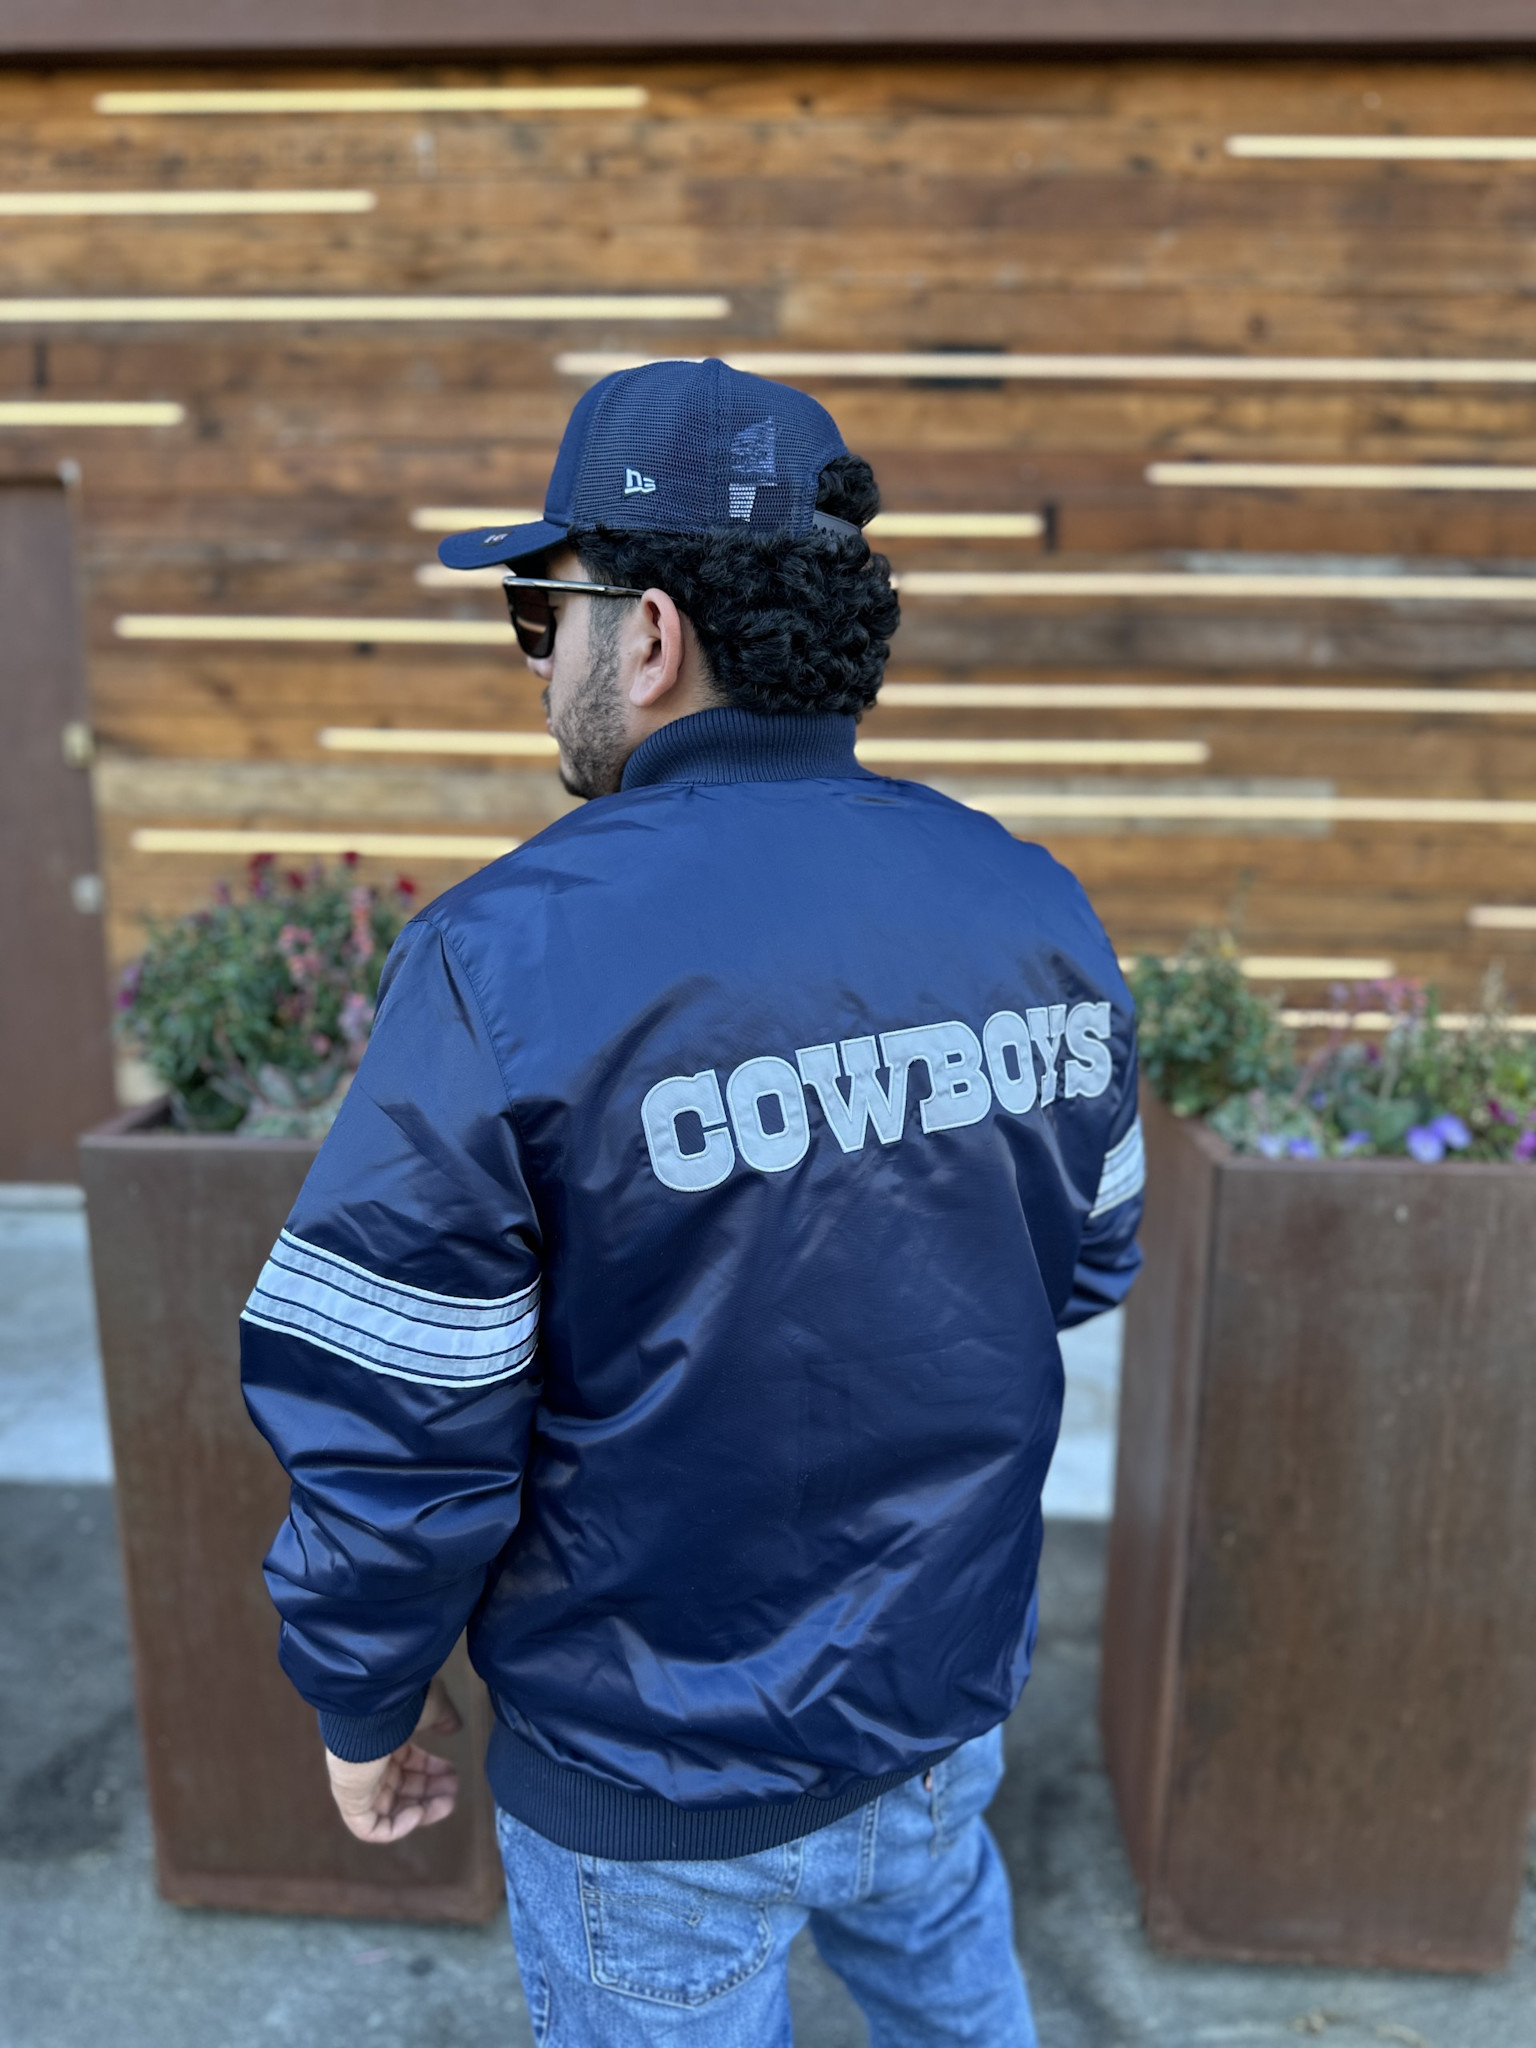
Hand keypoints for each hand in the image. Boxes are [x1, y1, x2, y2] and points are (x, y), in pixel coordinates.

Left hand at [324, 1676, 461, 1843]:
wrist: (371, 1708)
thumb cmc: (401, 1704)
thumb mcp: (431, 1707)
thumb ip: (443, 1718)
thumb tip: (454, 1726)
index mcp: (382, 1739)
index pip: (407, 1762)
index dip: (431, 1769)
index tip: (453, 1771)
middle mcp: (368, 1762)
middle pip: (402, 1787)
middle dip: (431, 1791)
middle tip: (454, 1791)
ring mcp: (358, 1784)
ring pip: (391, 1809)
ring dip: (422, 1809)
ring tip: (447, 1803)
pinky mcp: (350, 1802)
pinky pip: (371, 1827)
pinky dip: (397, 1827)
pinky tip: (418, 1813)